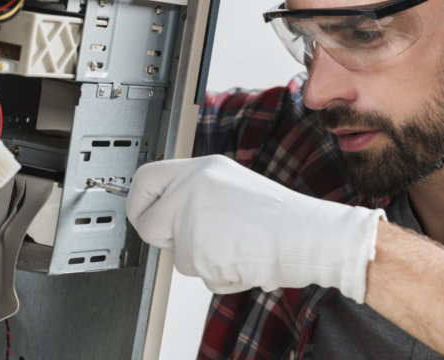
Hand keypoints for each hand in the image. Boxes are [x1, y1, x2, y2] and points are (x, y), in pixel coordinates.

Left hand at [127, 155, 384, 301]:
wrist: (305, 234)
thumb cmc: (279, 216)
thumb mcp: (232, 186)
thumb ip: (197, 194)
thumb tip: (170, 213)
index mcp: (202, 169)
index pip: (144, 178)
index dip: (138, 200)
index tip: (141, 211)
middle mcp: (191, 189)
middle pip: (148, 222)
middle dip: (167, 238)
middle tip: (199, 237)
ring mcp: (192, 220)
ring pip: (176, 255)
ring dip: (201, 259)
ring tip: (235, 245)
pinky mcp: (197, 250)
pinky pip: (197, 273)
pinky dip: (218, 275)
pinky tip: (241, 258)